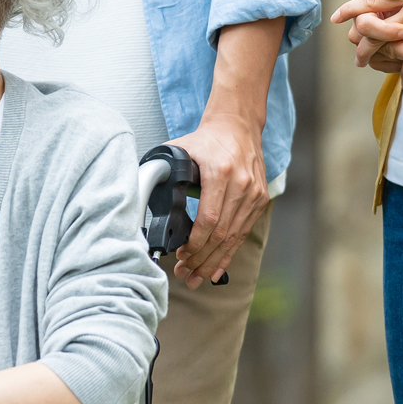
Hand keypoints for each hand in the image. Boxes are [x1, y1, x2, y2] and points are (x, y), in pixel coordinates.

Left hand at [169, 112, 268, 288]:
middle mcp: (242, 185)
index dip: (195, 243)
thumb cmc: (206, 140)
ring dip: (213, 261)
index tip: (180, 255)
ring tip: (196, 277)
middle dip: (201, 259)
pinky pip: (243, 233)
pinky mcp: (260, 200)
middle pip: (222, 234)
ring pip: (233, 238)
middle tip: (184, 274)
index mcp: (220, 172)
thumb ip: (161, 170)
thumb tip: (142, 193)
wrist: (238, 126)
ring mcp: (254, 194)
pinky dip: (229, 253)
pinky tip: (216, 269)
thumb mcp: (180, 149)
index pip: (209, 219)